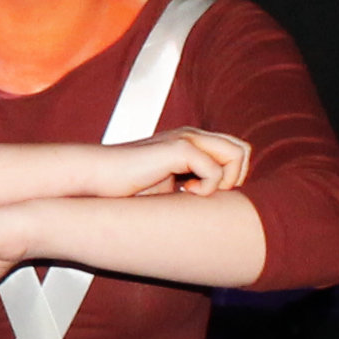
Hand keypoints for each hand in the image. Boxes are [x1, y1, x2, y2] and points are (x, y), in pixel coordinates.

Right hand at [100, 127, 250, 198]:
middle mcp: (192, 135)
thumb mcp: (168, 187)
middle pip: (242, 149)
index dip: (231, 177)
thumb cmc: (124, 188)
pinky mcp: (179, 148)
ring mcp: (187, 138)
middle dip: (235, 177)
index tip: (204, 195)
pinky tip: (183, 194)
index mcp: (190, 142)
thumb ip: (192, 185)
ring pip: (237, 154)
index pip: (234, 151)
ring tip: (196, 193)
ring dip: (225, 181)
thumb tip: (219, 203)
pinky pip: (215, 170)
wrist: (96, 179)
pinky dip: (206, 188)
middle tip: (206, 194)